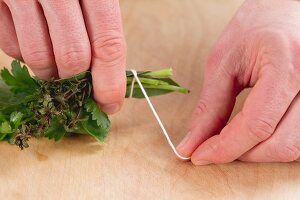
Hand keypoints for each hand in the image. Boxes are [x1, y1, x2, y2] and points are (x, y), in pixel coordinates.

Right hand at [0, 0, 125, 113]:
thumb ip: (101, 29)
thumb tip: (108, 77)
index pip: (108, 44)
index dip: (110, 82)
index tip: (110, 105)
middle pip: (74, 58)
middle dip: (77, 82)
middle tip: (78, 87)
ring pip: (40, 58)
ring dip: (50, 73)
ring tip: (55, 64)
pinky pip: (11, 48)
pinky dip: (25, 55)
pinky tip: (31, 39)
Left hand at [177, 0, 299, 163]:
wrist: (285, 10)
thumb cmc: (253, 29)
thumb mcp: (223, 64)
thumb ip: (209, 108)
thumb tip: (192, 144)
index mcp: (285, 62)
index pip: (256, 124)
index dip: (224, 148)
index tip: (199, 156)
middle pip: (280, 143)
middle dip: (241, 154)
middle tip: (212, 149)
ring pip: (295, 147)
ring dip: (259, 153)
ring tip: (233, 141)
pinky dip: (274, 144)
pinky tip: (255, 135)